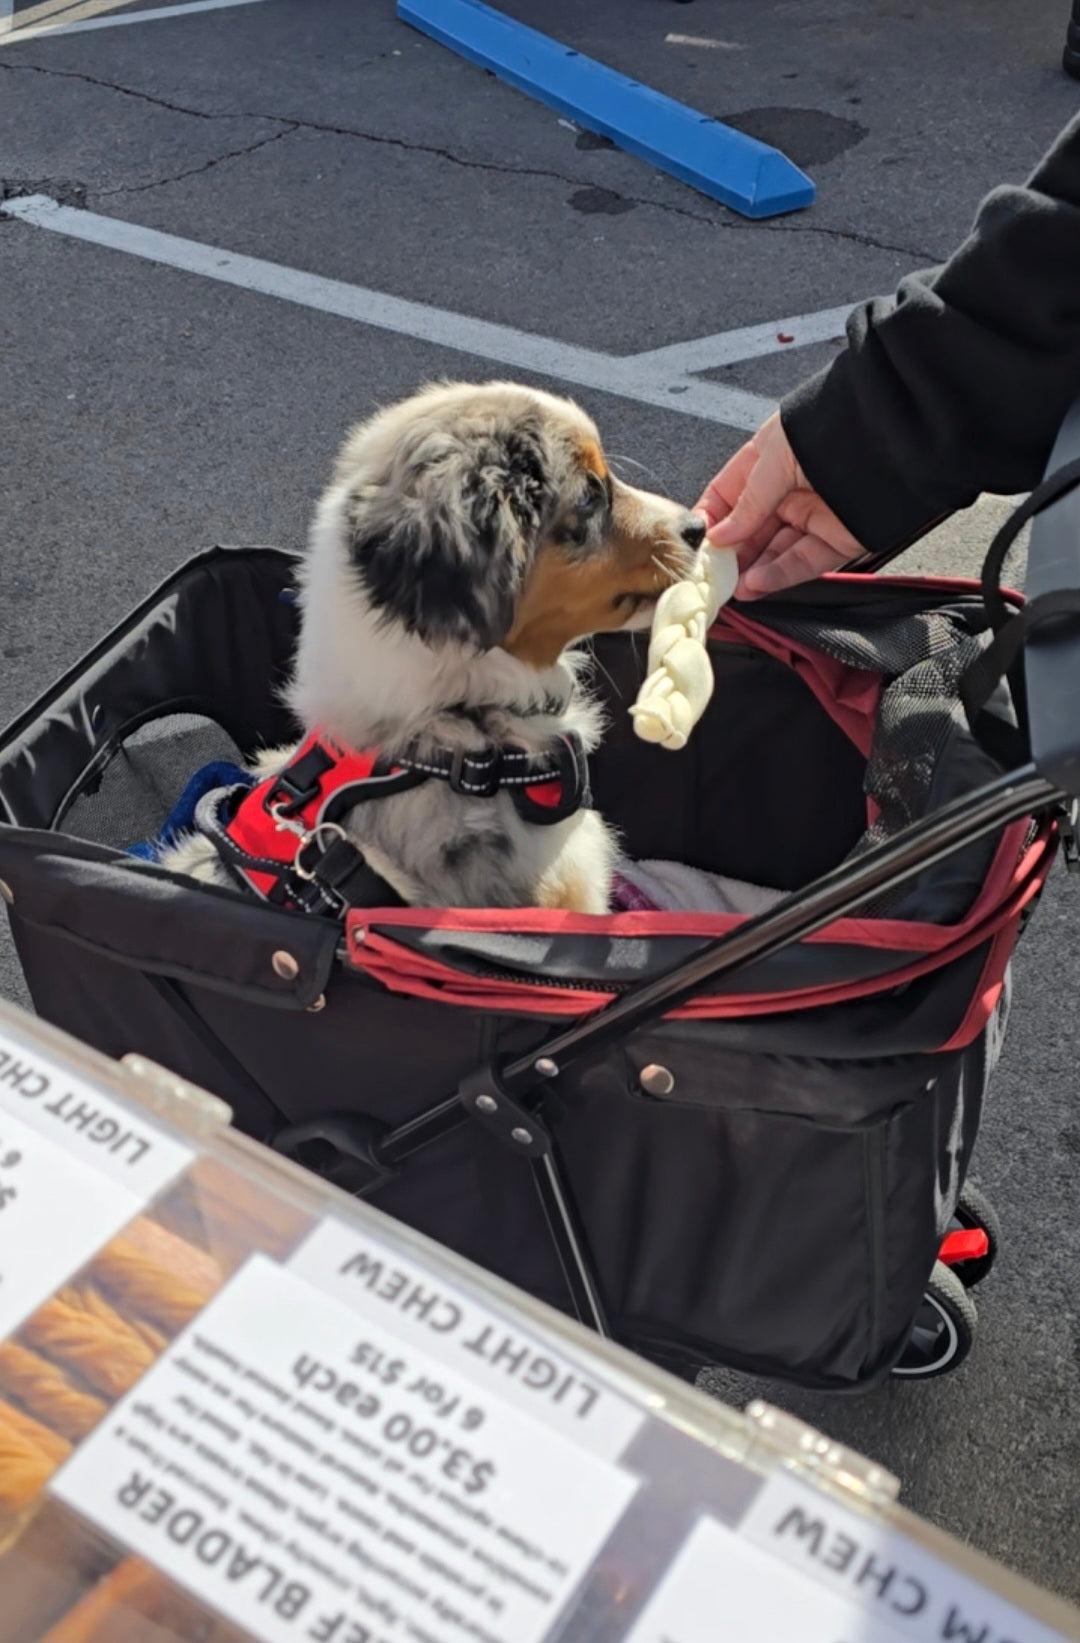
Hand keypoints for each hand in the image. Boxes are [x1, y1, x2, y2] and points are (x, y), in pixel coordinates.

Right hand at [695, 413, 865, 598]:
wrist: (889, 433)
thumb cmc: (829, 426)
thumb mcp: (774, 458)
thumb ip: (747, 502)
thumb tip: (720, 535)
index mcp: (769, 461)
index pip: (728, 497)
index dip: (710, 520)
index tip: (696, 543)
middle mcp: (789, 490)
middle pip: (750, 531)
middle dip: (730, 554)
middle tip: (710, 574)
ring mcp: (812, 516)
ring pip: (774, 551)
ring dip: (751, 571)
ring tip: (731, 587)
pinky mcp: (837, 539)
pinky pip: (802, 562)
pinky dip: (778, 575)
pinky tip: (756, 584)